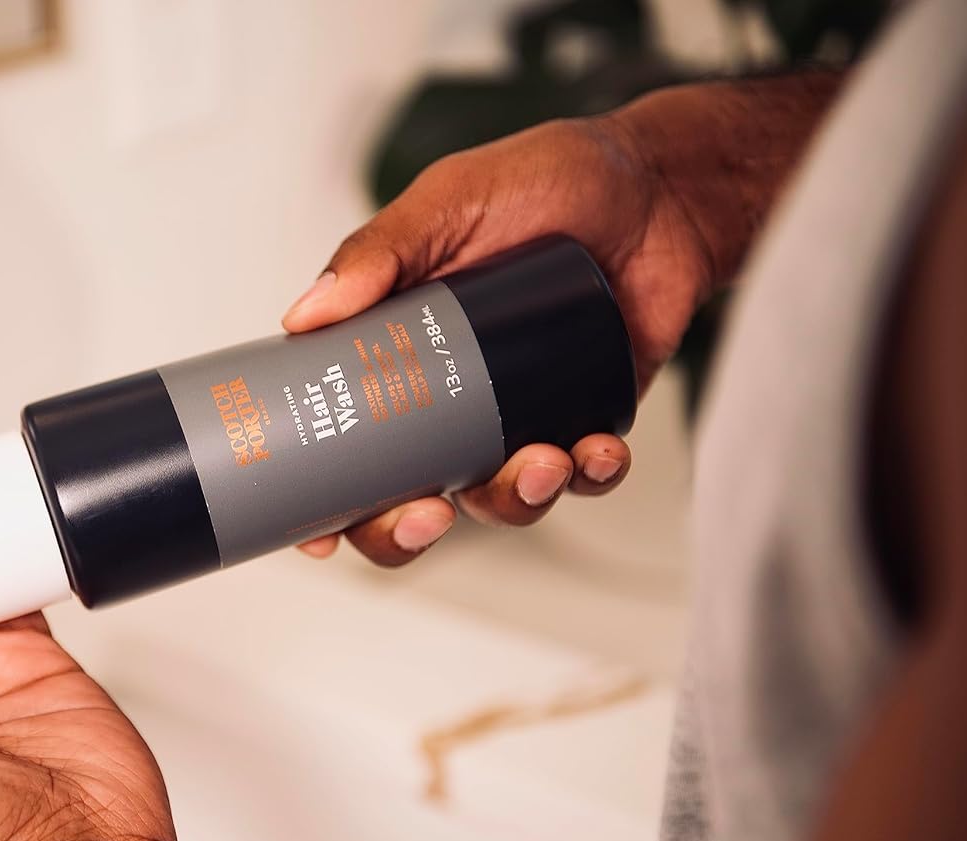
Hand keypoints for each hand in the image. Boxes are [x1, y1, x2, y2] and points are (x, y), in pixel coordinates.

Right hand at [282, 114, 708, 563]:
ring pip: (493, 502)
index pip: (339, 441)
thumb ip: (380, 251)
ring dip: (512, 499)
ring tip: (542, 460)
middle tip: (430, 513)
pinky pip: (578, 479)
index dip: (321, 501)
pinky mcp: (581, 422)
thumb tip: (305, 313)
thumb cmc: (550, 180)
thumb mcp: (451, 200)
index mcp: (392, 351)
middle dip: (407, 530)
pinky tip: (595, 449)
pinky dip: (588, 476)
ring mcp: (512, 418)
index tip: (319, 534)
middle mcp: (445, 399)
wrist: (661, 187)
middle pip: (402, 500)